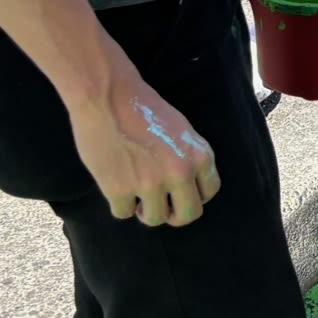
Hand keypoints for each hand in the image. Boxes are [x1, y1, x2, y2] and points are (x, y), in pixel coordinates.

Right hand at [68, 62, 220, 225]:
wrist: (109, 97)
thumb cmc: (145, 110)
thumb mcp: (183, 132)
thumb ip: (190, 159)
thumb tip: (190, 187)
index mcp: (200, 157)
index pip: (208, 193)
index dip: (193, 195)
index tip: (180, 193)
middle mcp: (180, 174)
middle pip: (187, 215)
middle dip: (174, 215)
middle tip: (162, 207)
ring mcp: (150, 184)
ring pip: (154, 219)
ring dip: (144, 210)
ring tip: (136, 195)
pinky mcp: (119, 190)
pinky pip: (123, 213)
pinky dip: (119, 204)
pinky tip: (116, 186)